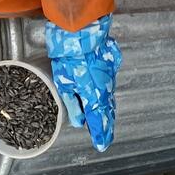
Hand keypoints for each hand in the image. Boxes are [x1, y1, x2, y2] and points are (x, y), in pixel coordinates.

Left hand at [44, 14, 121, 152]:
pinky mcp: (111, 62)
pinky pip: (110, 81)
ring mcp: (110, 74)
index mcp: (94, 95)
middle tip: (107, 136)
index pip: (99, 121)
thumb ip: (72, 103)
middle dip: (107, 125)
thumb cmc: (69, 54)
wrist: (81, 29)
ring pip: (109, 96)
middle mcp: (106, 87)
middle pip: (107, 110)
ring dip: (108, 109)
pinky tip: (105, 92)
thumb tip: (79, 120)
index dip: (100, 134)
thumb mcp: (64, 82)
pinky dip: (107, 91)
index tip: (102, 145)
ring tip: (107, 119)